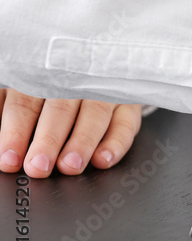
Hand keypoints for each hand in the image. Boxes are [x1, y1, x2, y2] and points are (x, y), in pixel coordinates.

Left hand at [0, 89, 142, 177]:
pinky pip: (126, 123)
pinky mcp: (130, 104)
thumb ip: (9, 113)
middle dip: (48, 141)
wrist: (97, 74)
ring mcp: (105, 92)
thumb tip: (0, 146)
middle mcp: (74, 82)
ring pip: (95, 114)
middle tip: (38, 166)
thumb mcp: (26, 96)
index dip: (16, 132)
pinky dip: (116, 143)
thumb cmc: (52, 93)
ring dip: (82, 142)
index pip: (25, 105)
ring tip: (70, 166)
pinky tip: (103, 160)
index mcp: (40, 79)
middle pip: (60, 110)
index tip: (9, 159)